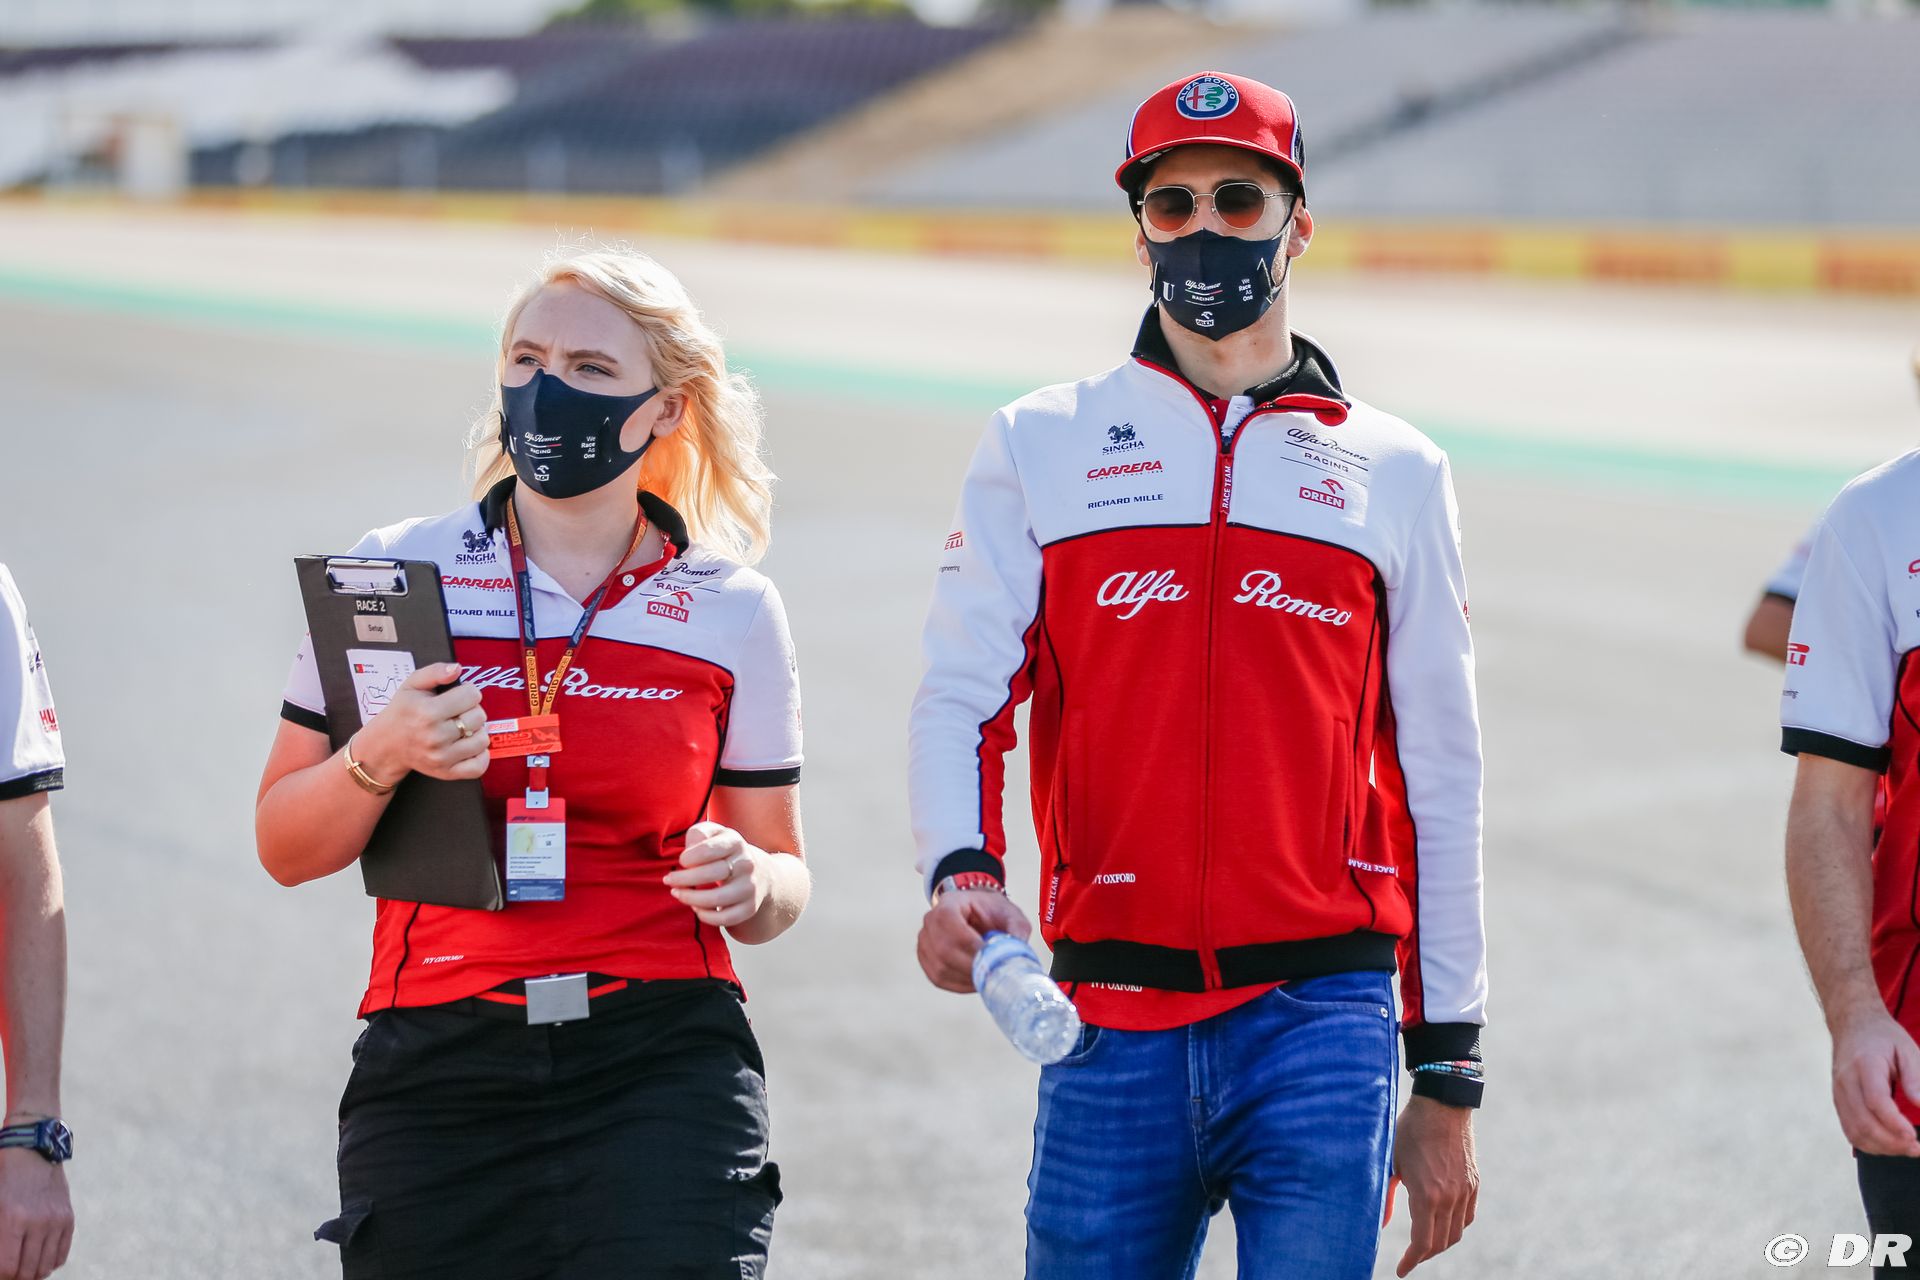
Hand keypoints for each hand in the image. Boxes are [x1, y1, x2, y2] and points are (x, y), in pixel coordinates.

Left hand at [0, 1149, 70, 1279]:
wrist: (31, 1150)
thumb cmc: (3, 1178)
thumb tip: (3, 1262)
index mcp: (11, 1218)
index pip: (7, 1267)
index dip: (3, 1276)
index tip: (1, 1272)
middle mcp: (36, 1221)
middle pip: (27, 1271)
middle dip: (16, 1276)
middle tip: (10, 1271)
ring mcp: (55, 1220)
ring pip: (45, 1266)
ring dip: (33, 1273)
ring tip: (24, 1269)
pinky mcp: (68, 1217)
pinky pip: (61, 1254)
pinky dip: (50, 1262)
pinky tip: (39, 1258)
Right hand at [352, 663, 489, 783]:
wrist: (386, 745)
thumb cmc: (402, 712)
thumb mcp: (411, 685)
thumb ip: (435, 672)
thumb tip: (457, 668)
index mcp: (427, 712)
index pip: (472, 695)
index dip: (468, 692)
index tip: (458, 696)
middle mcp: (435, 736)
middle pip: (479, 717)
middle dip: (473, 710)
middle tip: (458, 712)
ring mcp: (441, 757)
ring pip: (482, 740)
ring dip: (476, 731)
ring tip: (462, 728)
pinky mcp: (446, 772)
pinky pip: (478, 767)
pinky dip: (481, 756)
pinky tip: (470, 745)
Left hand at [664, 822, 768, 929]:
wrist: (759, 872)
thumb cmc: (723, 852)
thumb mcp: (713, 834)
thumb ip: (698, 834)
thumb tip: (689, 850)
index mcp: (735, 842)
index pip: (708, 849)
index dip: (688, 857)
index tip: (681, 861)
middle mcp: (746, 864)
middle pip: (711, 873)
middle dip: (683, 879)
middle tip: (669, 880)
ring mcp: (750, 887)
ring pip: (717, 898)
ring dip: (691, 899)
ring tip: (678, 893)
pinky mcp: (750, 908)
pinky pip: (725, 918)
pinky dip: (706, 916)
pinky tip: (696, 908)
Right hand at [916, 890, 1030, 992]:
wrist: (979, 915)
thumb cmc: (993, 913)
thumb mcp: (1011, 915)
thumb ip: (1017, 930)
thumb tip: (1016, 956)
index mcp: (950, 903)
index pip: (948, 920)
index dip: (968, 942)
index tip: (989, 956)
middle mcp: (931, 920)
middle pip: (943, 949)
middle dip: (969, 965)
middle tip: (991, 973)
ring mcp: (925, 941)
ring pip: (940, 967)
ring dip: (965, 978)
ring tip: (986, 977)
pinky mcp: (927, 960)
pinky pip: (938, 978)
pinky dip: (958, 985)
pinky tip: (975, 982)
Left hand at [1392, 1095, 1477, 1276]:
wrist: (1442, 1104)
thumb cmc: (1409, 1131)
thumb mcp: (1390, 1162)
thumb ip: (1385, 1196)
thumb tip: (1379, 1223)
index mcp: (1426, 1195)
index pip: (1422, 1243)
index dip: (1412, 1261)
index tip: (1402, 1270)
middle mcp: (1449, 1198)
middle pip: (1440, 1243)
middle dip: (1424, 1255)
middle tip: (1410, 1259)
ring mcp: (1465, 1191)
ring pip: (1456, 1233)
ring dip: (1440, 1243)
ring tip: (1424, 1244)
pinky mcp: (1473, 1183)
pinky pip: (1467, 1217)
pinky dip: (1456, 1227)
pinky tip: (1443, 1225)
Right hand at [1830, 1007, 1919, 1156]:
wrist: (1852, 1025)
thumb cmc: (1883, 1037)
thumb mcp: (1907, 1049)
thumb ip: (1916, 1077)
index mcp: (1865, 1064)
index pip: (1875, 1100)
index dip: (1894, 1123)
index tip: (1913, 1136)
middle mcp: (1846, 1081)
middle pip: (1863, 1121)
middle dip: (1892, 1142)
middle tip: (1917, 1148)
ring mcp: (1838, 1093)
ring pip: (1855, 1131)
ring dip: (1881, 1147)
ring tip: (1906, 1148)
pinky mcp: (1838, 1102)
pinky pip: (1850, 1130)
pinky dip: (1869, 1144)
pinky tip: (1889, 1144)